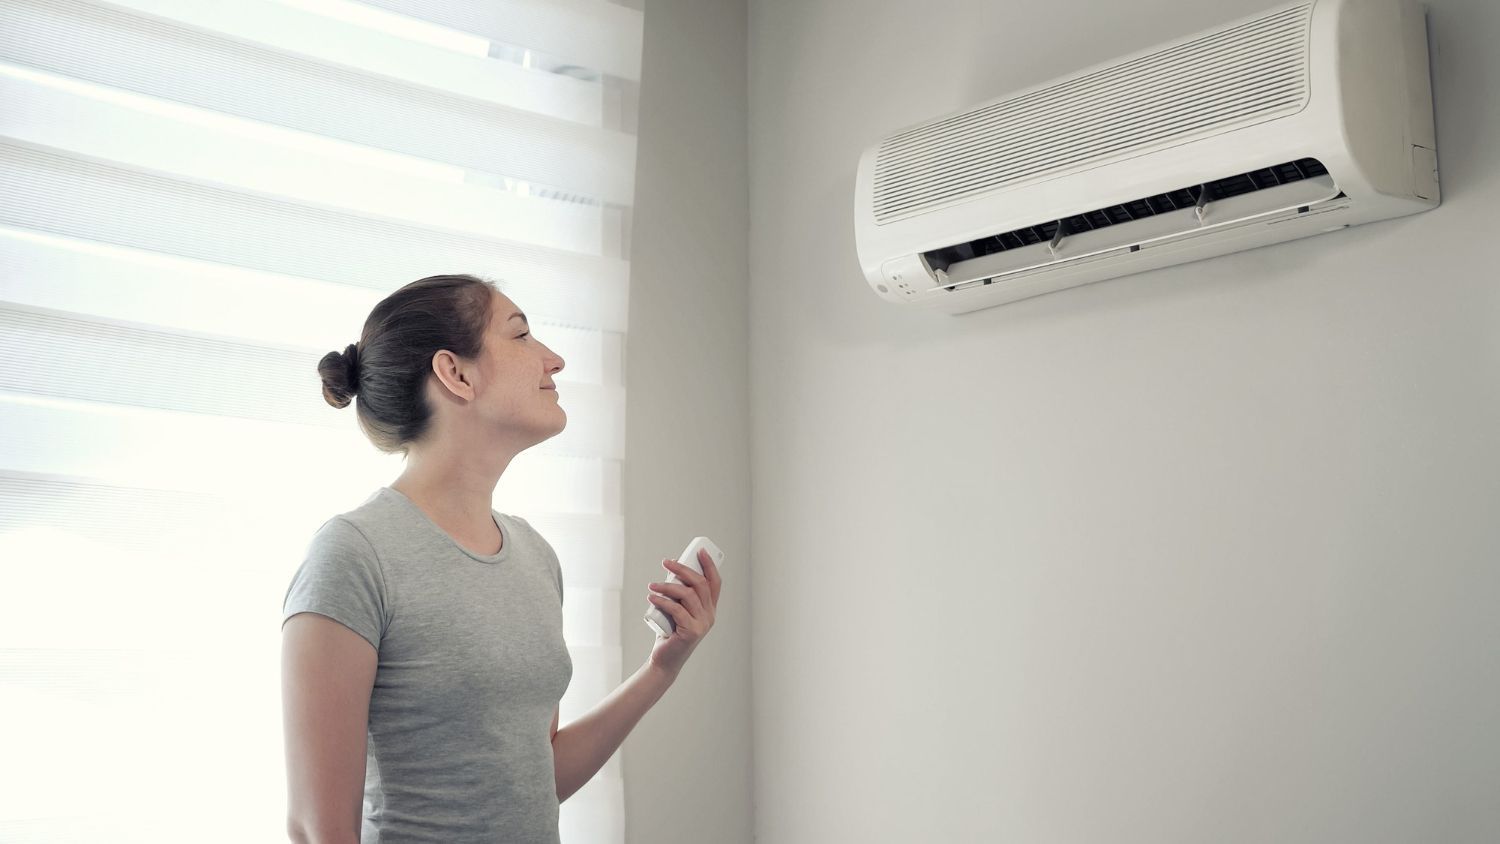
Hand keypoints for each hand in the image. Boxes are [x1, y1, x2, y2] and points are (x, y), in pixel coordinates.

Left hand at [646, 547, 721, 677]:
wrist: (664, 660)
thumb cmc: (669, 633)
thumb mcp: (677, 610)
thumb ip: (679, 595)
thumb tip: (671, 569)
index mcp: (709, 608)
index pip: (715, 583)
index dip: (709, 565)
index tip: (699, 551)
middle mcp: (710, 615)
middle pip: (700, 584)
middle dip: (682, 569)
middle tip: (666, 562)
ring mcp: (702, 624)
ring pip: (687, 595)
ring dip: (667, 586)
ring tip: (652, 586)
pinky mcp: (691, 632)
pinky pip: (677, 610)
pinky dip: (663, 601)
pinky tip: (651, 598)